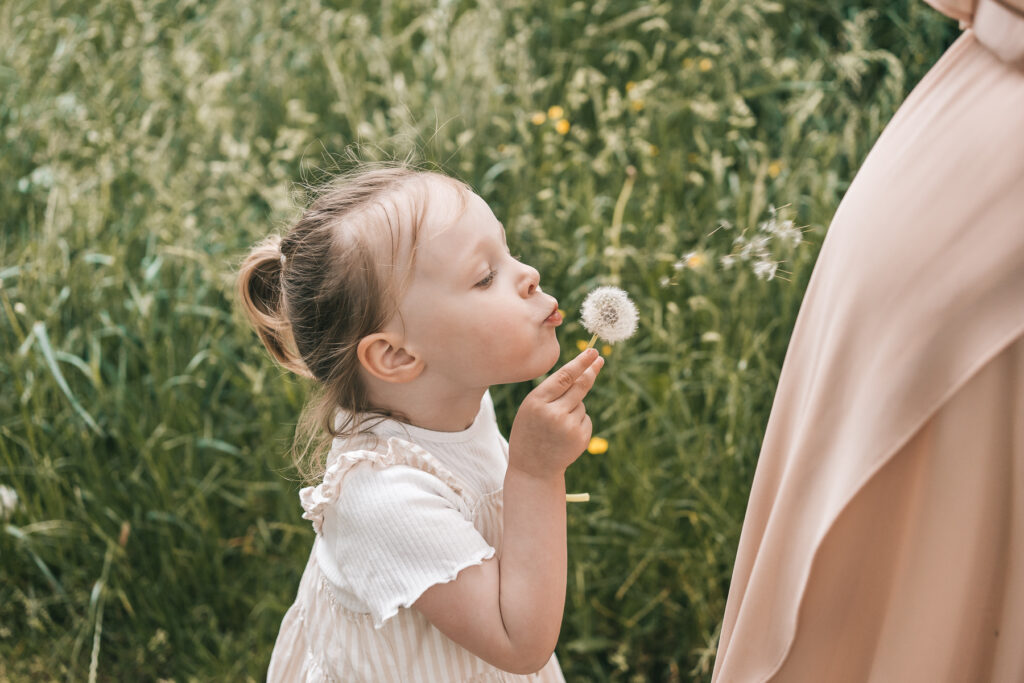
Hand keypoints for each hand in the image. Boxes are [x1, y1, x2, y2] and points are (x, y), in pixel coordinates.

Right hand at [508, 348, 604, 479]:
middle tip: (600, 359)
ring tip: (557, 426)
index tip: (592, 352)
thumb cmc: (529, 432)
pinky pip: (585, 418)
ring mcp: (569, 427)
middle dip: (591, 371)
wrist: (533, 468)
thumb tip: (581, 373)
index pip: (564, 377)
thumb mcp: (530, 408)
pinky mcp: (581, 438)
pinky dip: (579, 422)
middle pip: (580, 386)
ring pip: (581, 404)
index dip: (580, 362)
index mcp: (537, 402)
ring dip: (574, 408)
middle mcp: (554, 413)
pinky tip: (565, 435)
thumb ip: (550, 392)